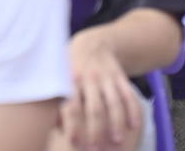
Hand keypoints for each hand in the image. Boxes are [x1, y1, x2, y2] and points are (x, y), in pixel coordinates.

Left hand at [60, 29, 141, 150]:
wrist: (93, 44)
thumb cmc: (70, 68)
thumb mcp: (60, 78)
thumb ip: (56, 101)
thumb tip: (50, 126)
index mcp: (72, 81)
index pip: (73, 105)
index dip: (73, 125)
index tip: (74, 142)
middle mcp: (90, 79)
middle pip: (95, 108)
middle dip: (96, 130)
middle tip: (95, 149)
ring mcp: (107, 78)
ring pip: (114, 102)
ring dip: (116, 123)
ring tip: (117, 142)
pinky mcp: (121, 78)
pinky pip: (128, 95)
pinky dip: (133, 111)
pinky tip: (134, 126)